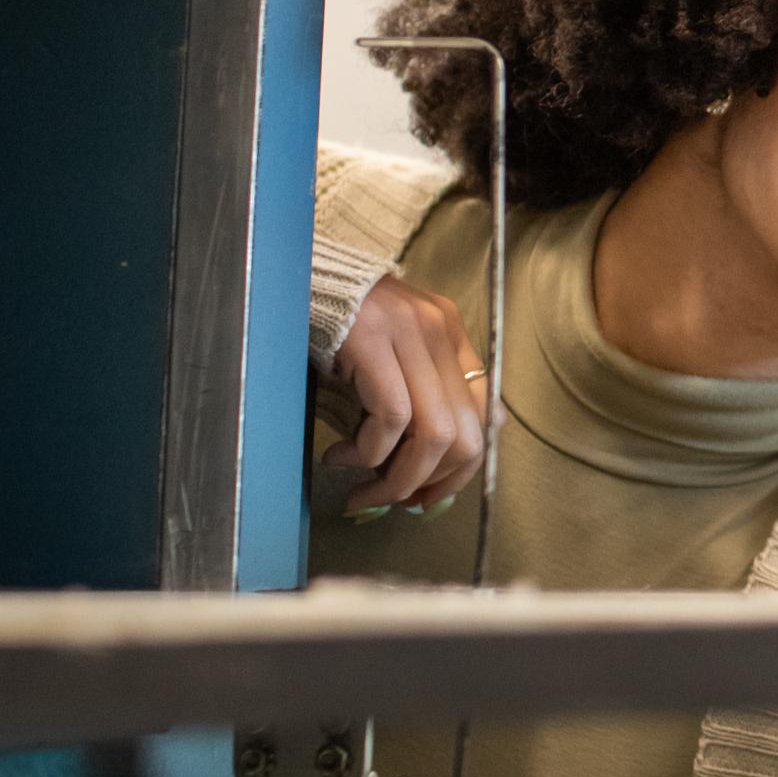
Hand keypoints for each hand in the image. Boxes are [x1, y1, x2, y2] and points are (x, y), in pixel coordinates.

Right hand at [325, 273, 489, 515]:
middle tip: (396, 501)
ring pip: (434, 433)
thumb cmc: (338, 328)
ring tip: (363, 490)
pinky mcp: (373, 341)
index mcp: (452, 336)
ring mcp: (410, 333)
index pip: (485, 417)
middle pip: (467, 434)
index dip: (462, 469)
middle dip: (433, 483)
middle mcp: (440, 332)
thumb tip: (446, 457)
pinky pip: (392, 417)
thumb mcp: (392, 358)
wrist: (292, 275)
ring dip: (398, 478)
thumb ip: (423, 394)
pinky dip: (369, 451)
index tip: (428, 496)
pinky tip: (340, 456)